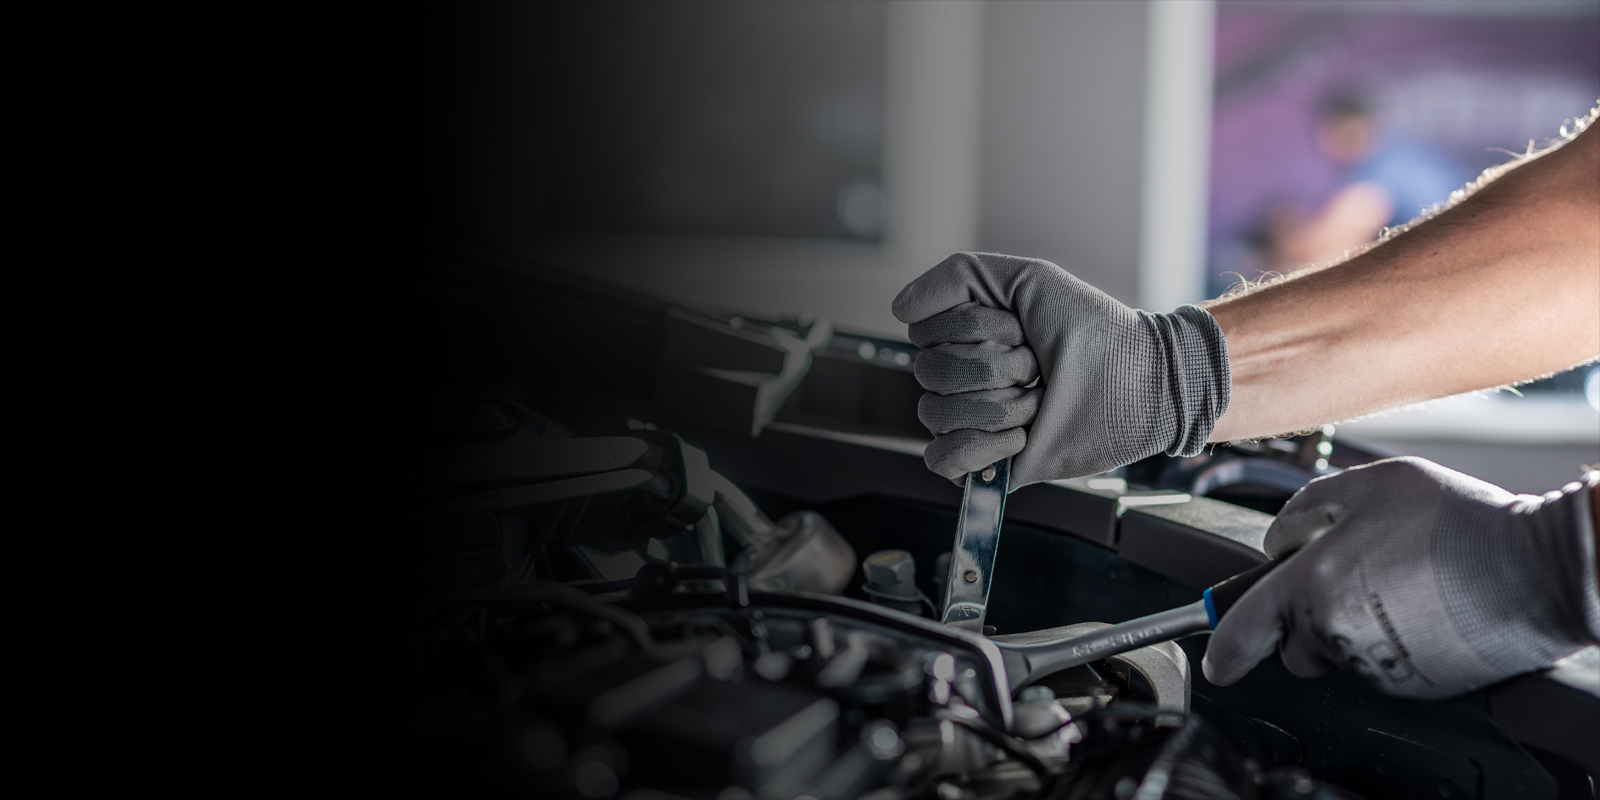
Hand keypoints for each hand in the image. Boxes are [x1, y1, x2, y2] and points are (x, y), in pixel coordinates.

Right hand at [892, 252, 1230, 486]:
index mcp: (964, 336)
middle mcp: (962, 377)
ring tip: (1038, 402)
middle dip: (993, 368)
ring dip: (999, 407)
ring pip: (935, 414)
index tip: (1020, 328)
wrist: (1140, 383)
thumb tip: (899, 310)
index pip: (924, 333)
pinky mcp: (985, 463)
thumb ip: (957, 277)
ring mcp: (972, 421)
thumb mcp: (1028, 280)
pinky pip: (941, 460)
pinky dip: (979, 448)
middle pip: (930, 373)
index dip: (973, 327)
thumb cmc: (1093, 330)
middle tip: (1037, 368)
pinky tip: (1019, 438)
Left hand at [1202, 457, 1599, 699]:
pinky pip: (1380, 667)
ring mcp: (1376, 664)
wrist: (1536, 569)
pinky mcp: (1412, 684)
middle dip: (1305, 620)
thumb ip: (1307, 508)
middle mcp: (1337, 631)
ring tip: (1398, 587)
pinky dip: (1389, 644)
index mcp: (1314, 583)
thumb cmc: (1457, 522)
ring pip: (1338, 655)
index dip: (1223, 646)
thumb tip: (1278, 538)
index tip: (1216, 660)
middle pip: (1294, 645)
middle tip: (1353, 578)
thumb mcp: (1371, 484)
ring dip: (1350, 628)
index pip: (1244, 628)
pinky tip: (1421, 609)